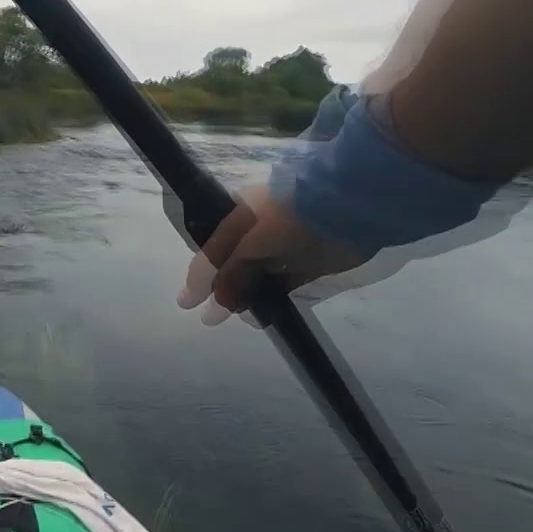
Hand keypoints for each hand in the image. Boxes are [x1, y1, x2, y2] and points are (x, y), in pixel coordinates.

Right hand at [176, 182, 366, 325]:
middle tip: (207, 319)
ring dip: (245, 298)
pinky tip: (261, 317)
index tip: (186, 303)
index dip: (199, 277)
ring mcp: (285, 249)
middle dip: (220, 290)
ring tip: (234, 319)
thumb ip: (232, 272)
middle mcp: (260, 232)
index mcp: (242, 215)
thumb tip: (217, 301)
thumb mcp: (251, 242)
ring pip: (258, 277)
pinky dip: (271, 301)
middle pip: (234, 265)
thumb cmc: (289, 220)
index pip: (213, 250)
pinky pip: (283, 286)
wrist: (346, 212)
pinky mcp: (308, 265)